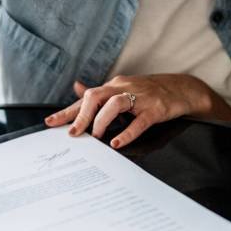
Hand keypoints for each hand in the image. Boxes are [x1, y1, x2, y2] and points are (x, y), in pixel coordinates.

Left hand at [45, 74, 212, 148]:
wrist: (180, 88)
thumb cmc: (148, 91)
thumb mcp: (122, 89)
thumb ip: (100, 92)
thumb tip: (76, 87)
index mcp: (113, 86)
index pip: (85, 98)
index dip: (67, 111)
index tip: (50, 123)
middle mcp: (123, 88)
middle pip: (96, 96)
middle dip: (82, 116)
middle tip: (73, 134)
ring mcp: (140, 98)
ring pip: (115, 104)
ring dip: (101, 121)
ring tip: (95, 138)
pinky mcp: (154, 109)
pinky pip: (139, 121)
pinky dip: (127, 132)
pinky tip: (117, 144)